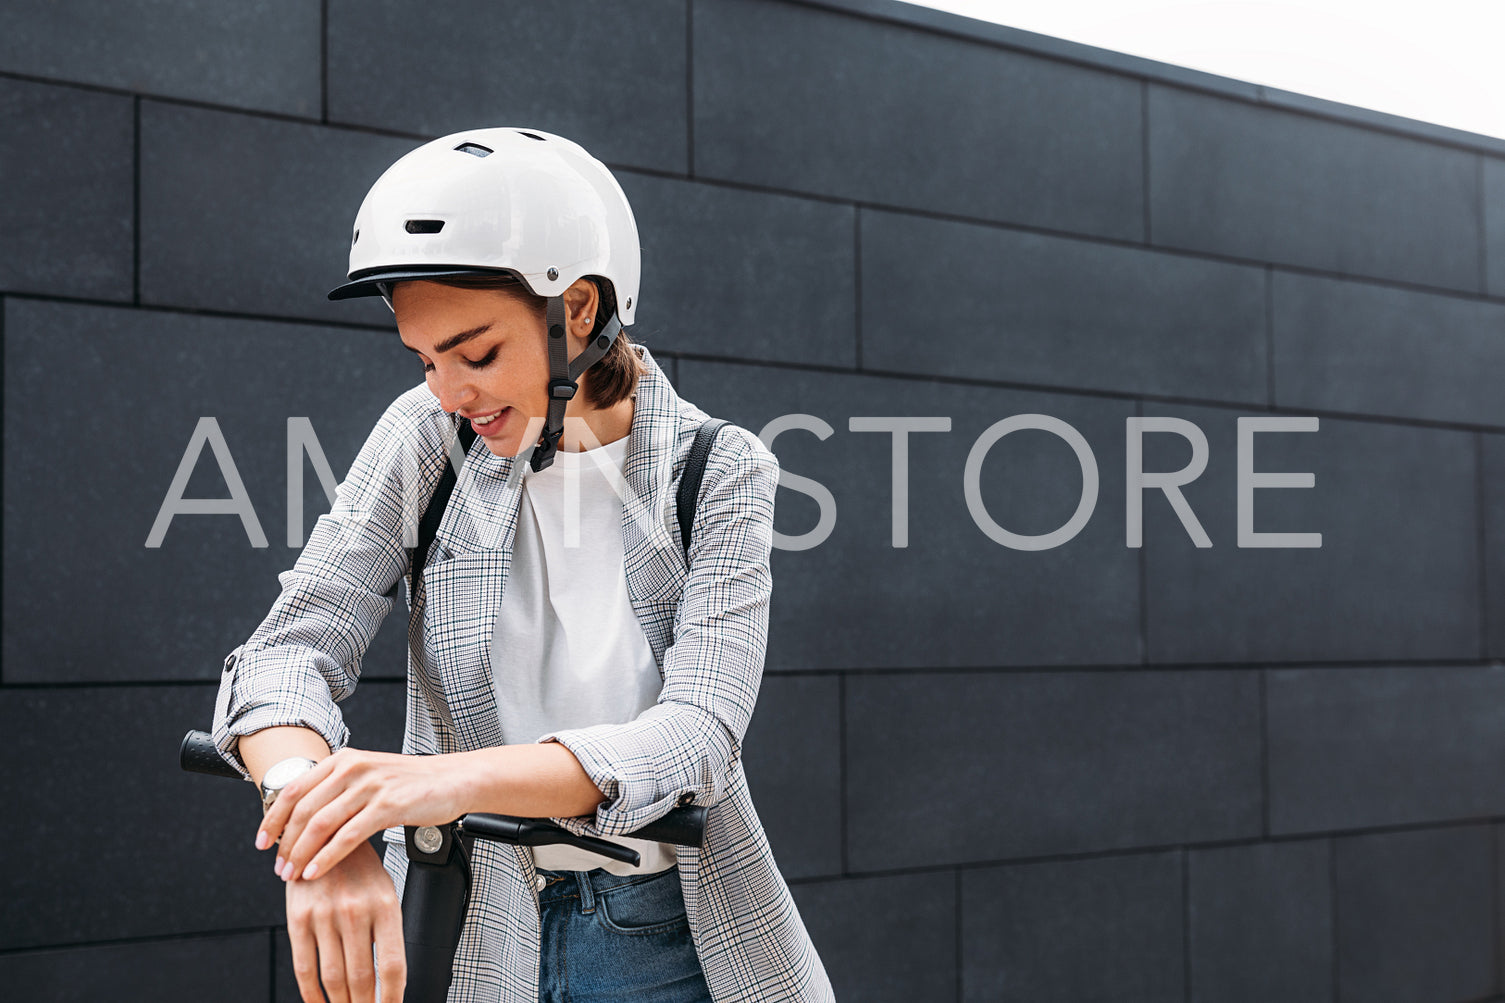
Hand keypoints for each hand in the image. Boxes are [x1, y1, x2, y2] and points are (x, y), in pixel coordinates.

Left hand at [258, 747, 468, 882]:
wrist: (453, 779)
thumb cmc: (412, 783)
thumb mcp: (368, 777)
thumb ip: (337, 790)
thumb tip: (302, 818)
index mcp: (343, 760)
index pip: (293, 789)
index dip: (272, 818)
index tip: (262, 842)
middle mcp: (353, 768)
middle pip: (303, 809)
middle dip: (285, 842)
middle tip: (279, 866)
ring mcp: (370, 786)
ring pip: (321, 824)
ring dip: (301, 853)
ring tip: (293, 874)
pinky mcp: (388, 805)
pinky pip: (348, 836)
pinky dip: (327, 857)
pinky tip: (317, 872)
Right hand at [287, 839, 404, 1002]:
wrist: (323, 833)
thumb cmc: (358, 868)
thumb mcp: (385, 891)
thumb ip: (387, 931)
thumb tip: (390, 979)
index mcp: (385, 905)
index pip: (392, 966)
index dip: (392, 998)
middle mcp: (355, 911)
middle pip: (362, 978)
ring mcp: (325, 916)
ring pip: (333, 978)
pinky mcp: (298, 919)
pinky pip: (304, 968)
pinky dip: (312, 995)